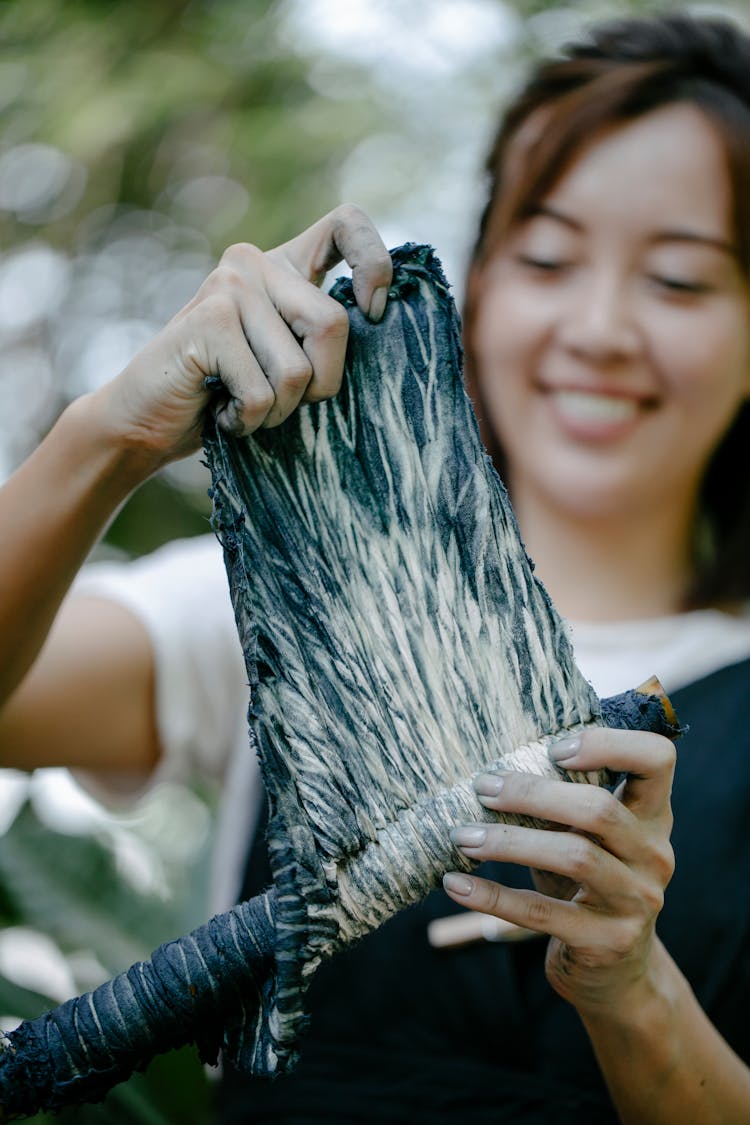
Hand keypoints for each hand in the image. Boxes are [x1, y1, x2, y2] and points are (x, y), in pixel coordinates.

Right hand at [95, 204, 391, 469]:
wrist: (147, 421)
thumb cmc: (227, 397)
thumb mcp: (287, 361)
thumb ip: (321, 339)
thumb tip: (380, 322)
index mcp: (283, 266)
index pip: (346, 224)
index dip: (375, 263)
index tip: (372, 312)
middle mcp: (255, 262)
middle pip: (334, 324)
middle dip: (320, 385)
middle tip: (279, 400)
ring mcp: (229, 286)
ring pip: (298, 370)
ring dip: (277, 412)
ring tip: (242, 407)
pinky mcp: (207, 320)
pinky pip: (261, 392)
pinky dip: (247, 421)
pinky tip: (221, 414)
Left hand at [443, 727, 675, 1014]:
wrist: (616, 976)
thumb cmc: (588, 886)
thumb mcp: (589, 840)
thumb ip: (564, 803)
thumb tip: (489, 767)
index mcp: (652, 817)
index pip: (657, 759)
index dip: (611, 744)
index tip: (556, 748)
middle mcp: (653, 855)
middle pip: (599, 809)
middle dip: (532, 793)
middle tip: (482, 788)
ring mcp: (636, 901)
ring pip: (574, 856)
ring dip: (508, 842)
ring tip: (462, 836)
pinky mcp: (607, 943)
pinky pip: (542, 913)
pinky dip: (492, 896)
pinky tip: (456, 883)